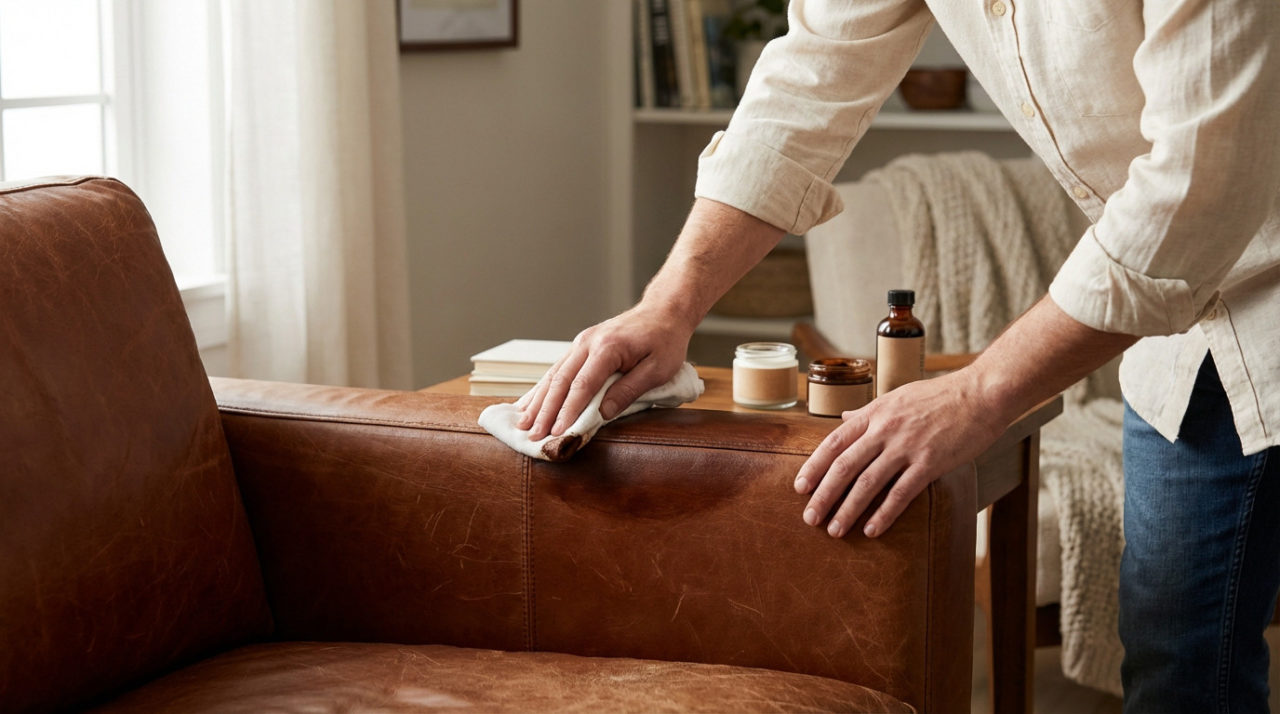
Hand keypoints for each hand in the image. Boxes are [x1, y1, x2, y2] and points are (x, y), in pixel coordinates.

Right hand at [516, 304, 694, 439]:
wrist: (662, 312)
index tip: (557, 433)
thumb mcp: (658, 369)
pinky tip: (530, 403)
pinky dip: (543, 388)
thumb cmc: (665, 341)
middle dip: (544, 411)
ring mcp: (581, 343)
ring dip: (537, 401)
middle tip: (532, 435)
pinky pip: (557, 369)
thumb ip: (629, 390)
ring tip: (522, 424)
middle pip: (560, 381)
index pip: (582, 385)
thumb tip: (602, 414)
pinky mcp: (581, 346)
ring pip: (553, 375)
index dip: (568, 411)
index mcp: (608, 348)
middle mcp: (588, 343)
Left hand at [793, 368, 1009, 537]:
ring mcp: (907, 446)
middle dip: (823, 495)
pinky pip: (901, 493)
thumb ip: (868, 411)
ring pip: (868, 483)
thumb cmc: (940, 396)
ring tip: (834, 531)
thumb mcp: (896, 396)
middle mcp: (885, 429)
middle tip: (809, 519)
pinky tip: (871, 531)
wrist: (982, 393)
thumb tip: (843, 418)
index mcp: (874, 413)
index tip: (799, 488)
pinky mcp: (930, 462)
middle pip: (844, 466)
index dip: (814, 466)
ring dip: (848, 510)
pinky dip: (884, 514)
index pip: (834, 442)